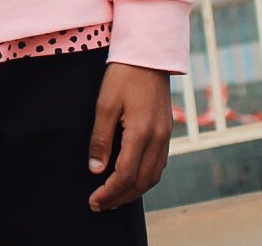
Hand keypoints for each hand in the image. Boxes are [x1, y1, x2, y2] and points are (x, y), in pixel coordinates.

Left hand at [87, 62, 173, 210]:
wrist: (149, 55)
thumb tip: (96, 170)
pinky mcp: (167, 131)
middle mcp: (158, 139)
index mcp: (141, 133)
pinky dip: (144, 178)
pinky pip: (159, 164)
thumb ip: (101, 139)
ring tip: (113, 198)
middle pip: (141, 182)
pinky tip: (130, 178)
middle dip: (120, 197)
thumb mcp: (104, 104)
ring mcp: (166, 136)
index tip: (94, 201)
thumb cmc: (122, 76)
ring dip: (133, 191)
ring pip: (153, 176)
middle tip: (100, 205)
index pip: (125, 175)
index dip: (109, 192)